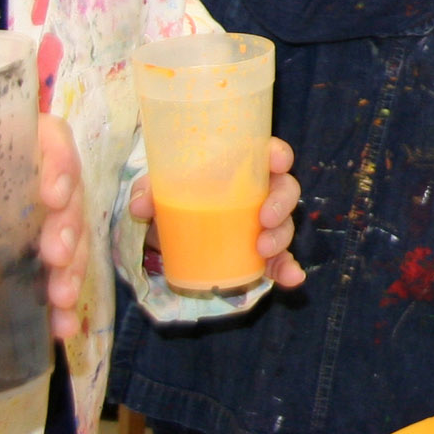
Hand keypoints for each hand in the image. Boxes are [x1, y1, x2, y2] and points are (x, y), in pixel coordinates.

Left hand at [36, 116, 90, 340]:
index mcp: (1, 142)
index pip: (48, 138)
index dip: (59, 163)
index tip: (52, 196)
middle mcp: (28, 176)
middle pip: (68, 193)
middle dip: (69, 227)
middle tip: (56, 257)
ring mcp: (32, 216)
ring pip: (70, 234)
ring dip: (72, 266)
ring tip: (62, 299)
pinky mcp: (27, 251)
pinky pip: (57, 269)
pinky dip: (61, 298)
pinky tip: (61, 326)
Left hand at [127, 136, 307, 287]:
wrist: (168, 234)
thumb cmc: (173, 199)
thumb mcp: (158, 192)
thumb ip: (148, 191)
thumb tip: (141, 205)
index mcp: (242, 168)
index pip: (269, 153)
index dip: (279, 155)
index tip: (277, 163)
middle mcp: (260, 193)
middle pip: (285, 190)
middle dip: (281, 203)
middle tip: (264, 218)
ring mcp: (263, 225)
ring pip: (285, 225)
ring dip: (281, 237)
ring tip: (262, 250)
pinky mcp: (262, 254)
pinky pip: (281, 260)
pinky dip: (287, 269)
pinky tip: (293, 279)